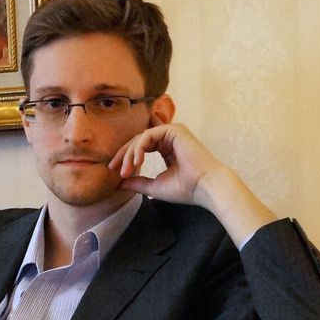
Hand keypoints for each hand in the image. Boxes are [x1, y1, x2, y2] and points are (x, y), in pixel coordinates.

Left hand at [108, 123, 222, 207]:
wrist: (206, 187)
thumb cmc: (186, 189)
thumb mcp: (155, 187)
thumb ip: (138, 183)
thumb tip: (120, 184)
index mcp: (167, 150)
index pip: (141, 149)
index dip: (126, 159)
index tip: (115, 172)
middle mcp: (170, 139)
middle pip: (138, 141)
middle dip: (124, 155)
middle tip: (113, 168)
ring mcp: (173, 133)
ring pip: (141, 138)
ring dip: (130, 153)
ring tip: (126, 169)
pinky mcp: (175, 130)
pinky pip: (149, 135)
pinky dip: (139, 147)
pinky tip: (137, 161)